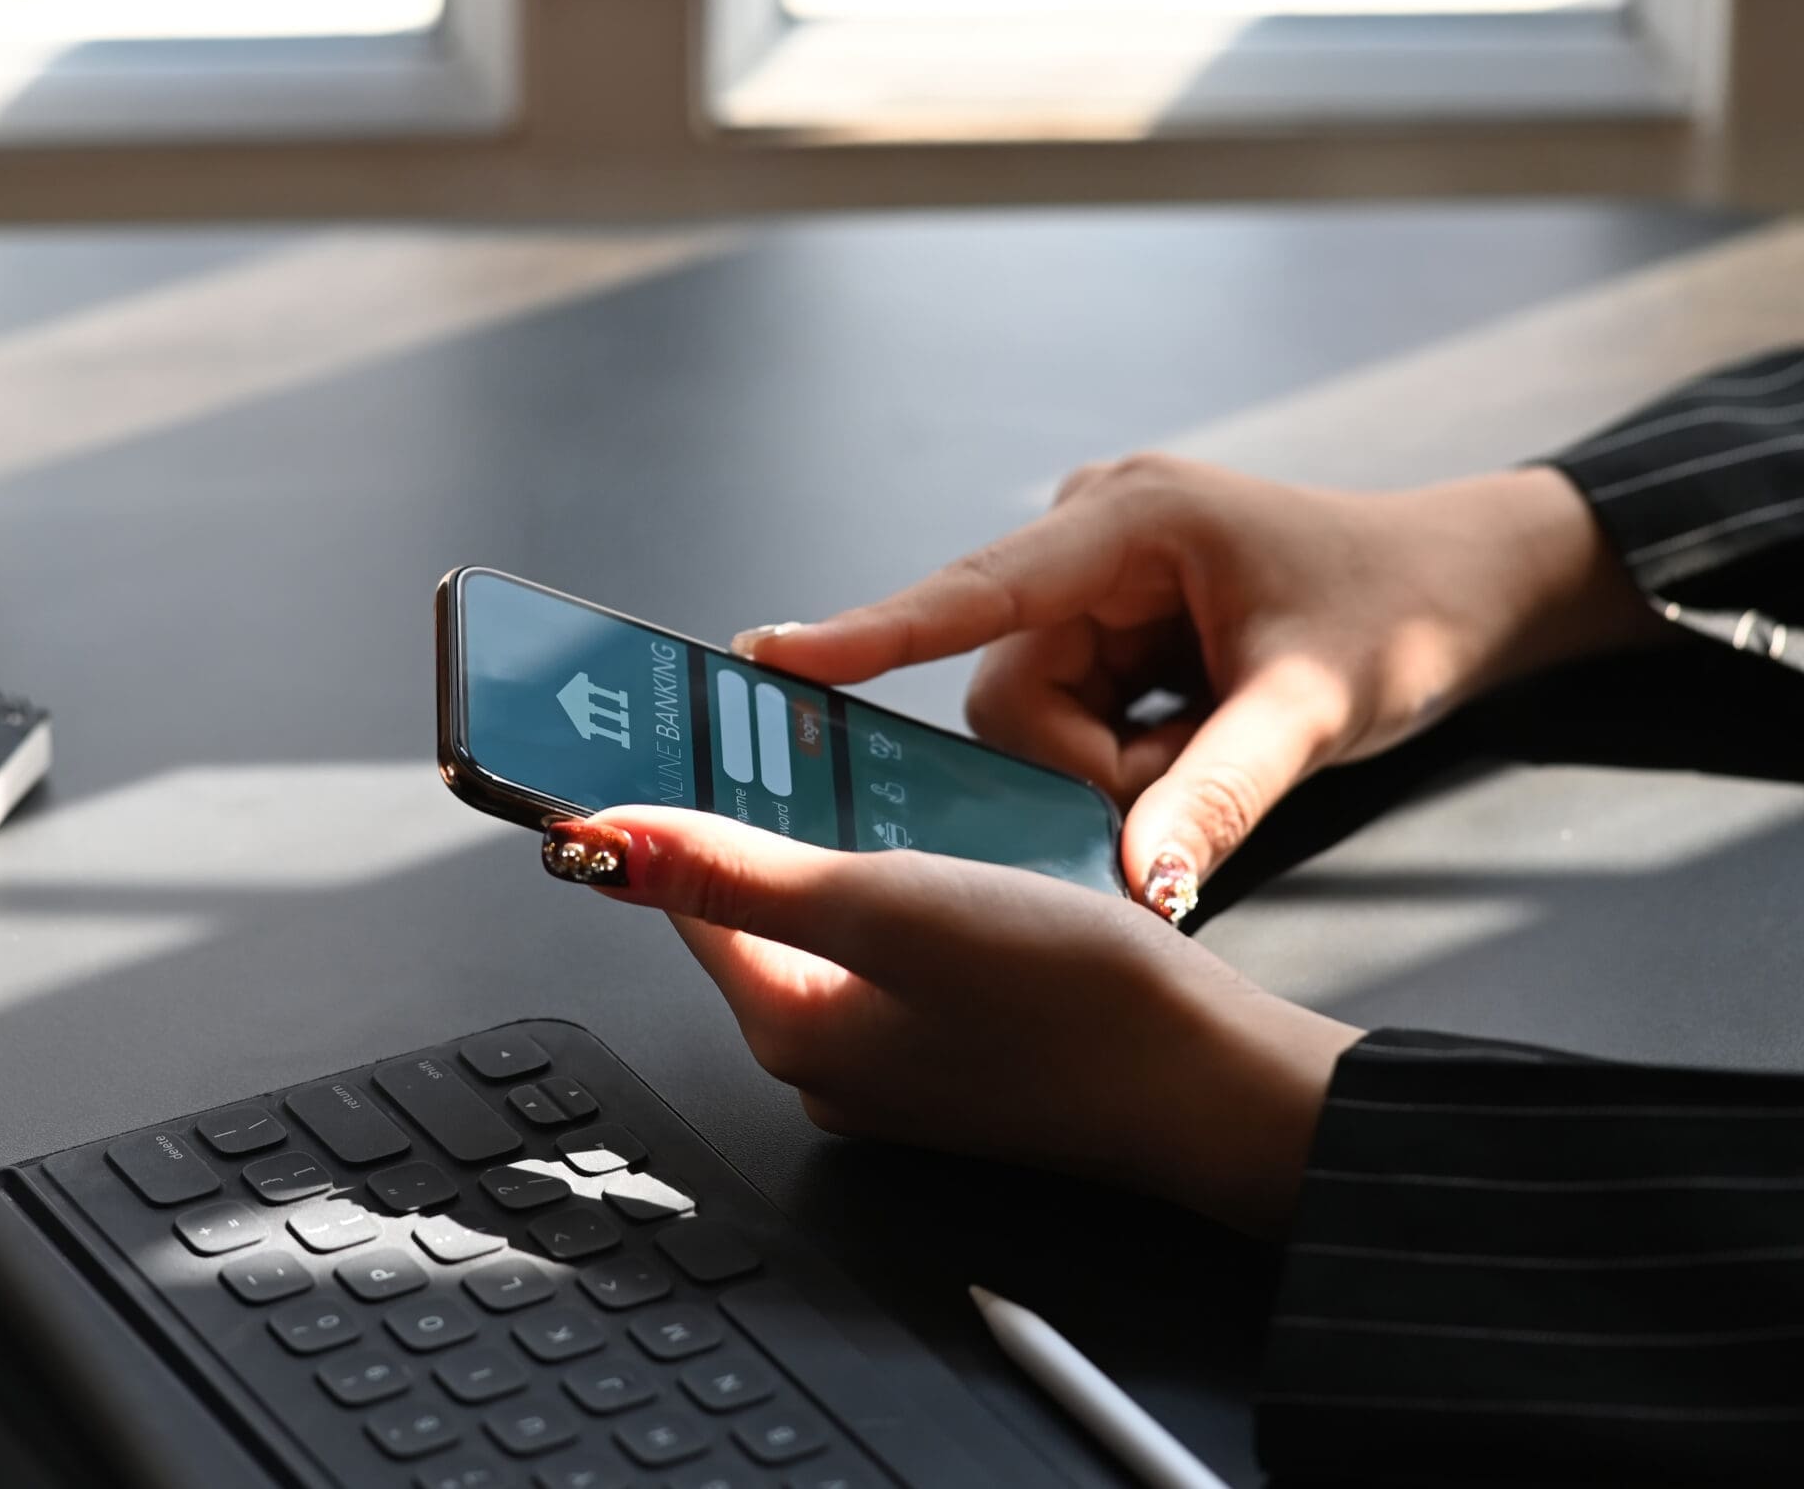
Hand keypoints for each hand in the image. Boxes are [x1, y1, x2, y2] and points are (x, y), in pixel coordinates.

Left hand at [541, 810, 1360, 1235]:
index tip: (695, 726)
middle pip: (757, 907)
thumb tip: (592, 844)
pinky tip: (958, 852)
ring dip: (851, 849)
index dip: (684, 799)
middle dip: (775, 819)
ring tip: (890, 784)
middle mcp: (824, 1058)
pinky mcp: (959, 1053)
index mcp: (786, 1025)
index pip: (685, 891)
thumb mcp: (886, 904)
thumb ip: (732, 871)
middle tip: (806, 736)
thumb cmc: (1074, 1000)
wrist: (1216, 1082)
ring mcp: (893, 1063)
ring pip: (837, 924)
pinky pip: (902, 950)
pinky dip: (912, 890)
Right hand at [735, 459, 1657, 915]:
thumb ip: (1219, 797)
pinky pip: (1066, 715)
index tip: (772, 655)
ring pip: (1030, 717)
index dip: (870, 632)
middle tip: (1190, 773)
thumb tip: (1140, 888)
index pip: (977, 591)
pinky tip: (1195, 731)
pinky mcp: (1104, 619)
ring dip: (1112, 763)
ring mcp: (1093, 578)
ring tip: (1211, 743)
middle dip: (1086, 762)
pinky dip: (1127, 752)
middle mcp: (1090, 537)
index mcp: (1130, 522)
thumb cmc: (1405, 613)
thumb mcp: (1321, 709)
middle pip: (1008, 691)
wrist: (1474, 585)